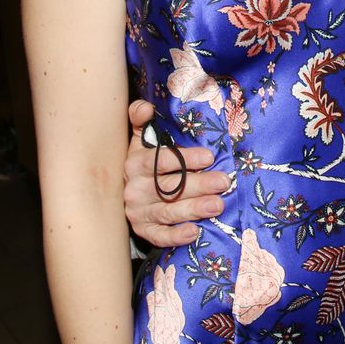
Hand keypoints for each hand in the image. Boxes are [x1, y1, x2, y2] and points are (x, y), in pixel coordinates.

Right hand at [124, 99, 229, 246]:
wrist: (121, 191)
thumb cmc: (143, 160)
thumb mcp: (140, 138)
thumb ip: (141, 119)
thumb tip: (146, 107)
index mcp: (135, 163)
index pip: (160, 161)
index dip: (185, 159)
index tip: (209, 157)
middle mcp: (134, 189)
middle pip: (169, 188)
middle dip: (198, 185)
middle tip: (224, 182)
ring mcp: (137, 212)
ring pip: (167, 212)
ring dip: (193, 210)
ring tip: (218, 205)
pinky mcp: (142, 230)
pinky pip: (158, 236)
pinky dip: (175, 236)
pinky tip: (194, 232)